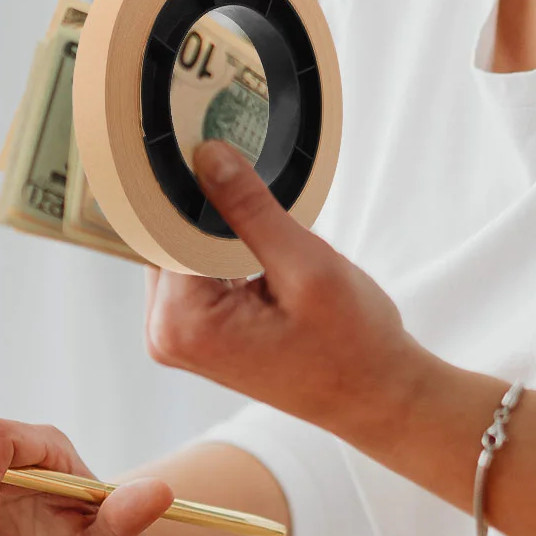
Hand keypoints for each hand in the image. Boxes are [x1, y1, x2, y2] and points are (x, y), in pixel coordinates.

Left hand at [144, 141, 425, 443]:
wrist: (373, 394)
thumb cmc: (351, 343)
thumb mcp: (306, 265)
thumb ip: (250, 209)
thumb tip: (206, 155)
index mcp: (182, 322)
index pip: (162, 227)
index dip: (188, 183)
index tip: (209, 141)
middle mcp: (165, 332)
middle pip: (164, 237)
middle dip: (201, 204)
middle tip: (238, 162)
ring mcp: (177, 335)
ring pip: (180, 249)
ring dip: (214, 225)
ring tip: (255, 205)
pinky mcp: (195, 331)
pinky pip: (194, 268)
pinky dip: (220, 246)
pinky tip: (253, 235)